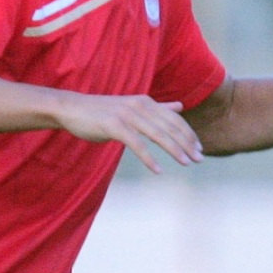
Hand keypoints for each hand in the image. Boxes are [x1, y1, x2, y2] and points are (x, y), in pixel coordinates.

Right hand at [56, 92, 203, 173]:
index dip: (189, 134)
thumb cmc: (102, 111)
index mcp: (146, 102)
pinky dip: (149, 158)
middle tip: (199, 159)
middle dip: (187, 144)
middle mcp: (139, 106)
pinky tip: (158, 170)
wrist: (71, 109)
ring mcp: (127, 115)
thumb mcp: (133, 107)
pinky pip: (137, 144)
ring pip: (158, 134)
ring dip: (174, 150)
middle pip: (170, 127)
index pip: (174, 119)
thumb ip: (157, 108)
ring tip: (186, 163)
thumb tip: (180, 107)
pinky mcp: (114, 126)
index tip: (200, 149)